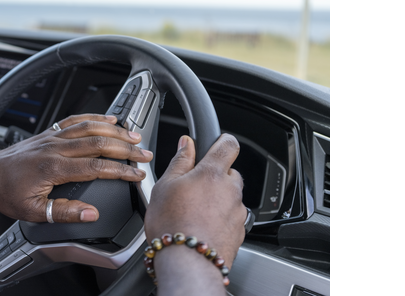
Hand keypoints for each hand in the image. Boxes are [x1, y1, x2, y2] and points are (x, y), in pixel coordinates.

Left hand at [0, 114, 152, 222]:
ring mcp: (53, 137)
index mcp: (54, 168)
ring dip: (115, 130)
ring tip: (134, 135)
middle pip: (99, 142)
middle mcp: (56, 148)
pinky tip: (108, 119)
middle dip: (126, 148)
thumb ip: (64, 212)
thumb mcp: (33, 211)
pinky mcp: (50, 133)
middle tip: (144, 154)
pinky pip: (76, 120)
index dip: (120, 170)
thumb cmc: (8, 193)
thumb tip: (90, 214)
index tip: (136, 175)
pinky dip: (95, 117)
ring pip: (90, 127)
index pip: (96, 166)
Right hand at [144, 134, 245, 267]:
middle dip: (215, 177)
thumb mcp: (165, 186)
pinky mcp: (240, 231)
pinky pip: (232, 217)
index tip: (215, 145)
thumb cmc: (172, 224)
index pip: (228, 145)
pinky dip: (220, 219)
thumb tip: (186, 143)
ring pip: (230, 197)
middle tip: (192, 189)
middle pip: (229, 173)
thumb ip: (180, 161)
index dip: (222, 141)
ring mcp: (238, 212)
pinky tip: (201, 227)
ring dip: (217, 199)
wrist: (188, 263)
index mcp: (212, 173)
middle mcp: (231, 190)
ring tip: (193, 213)